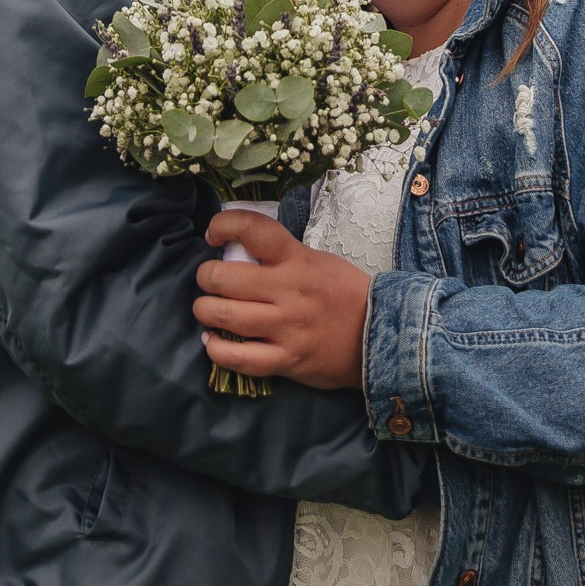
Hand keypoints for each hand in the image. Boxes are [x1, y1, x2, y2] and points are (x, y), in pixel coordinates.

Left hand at [196, 211, 371, 391]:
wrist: (380, 335)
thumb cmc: (344, 294)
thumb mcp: (317, 261)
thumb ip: (281, 256)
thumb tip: (237, 249)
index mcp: (297, 259)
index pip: (252, 229)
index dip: (223, 224)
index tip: (213, 234)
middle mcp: (289, 291)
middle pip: (223, 278)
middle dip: (205, 277)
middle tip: (209, 280)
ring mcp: (287, 328)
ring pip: (224, 316)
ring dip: (204, 311)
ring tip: (207, 310)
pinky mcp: (287, 360)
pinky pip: (239, 358)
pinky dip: (217, 350)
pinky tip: (213, 342)